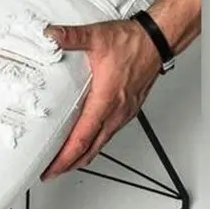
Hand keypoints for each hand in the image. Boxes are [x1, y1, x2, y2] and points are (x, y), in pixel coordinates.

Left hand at [40, 18, 161, 179]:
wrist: (158, 40)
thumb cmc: (133, 42)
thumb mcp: (97, 36)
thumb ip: (71, 37)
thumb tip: (51, 34)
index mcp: (105, 100)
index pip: (81, 139)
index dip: (64, 158)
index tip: (51, 169)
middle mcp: (116, 112)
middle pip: (90, 150)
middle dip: (69, 165)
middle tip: (51, 173)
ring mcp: (123, 113)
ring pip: (100, 145)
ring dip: (82, 157)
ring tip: (65, 164)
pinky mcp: (127, 111)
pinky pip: (108, 135)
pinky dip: (94, 145)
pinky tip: (87, 143)